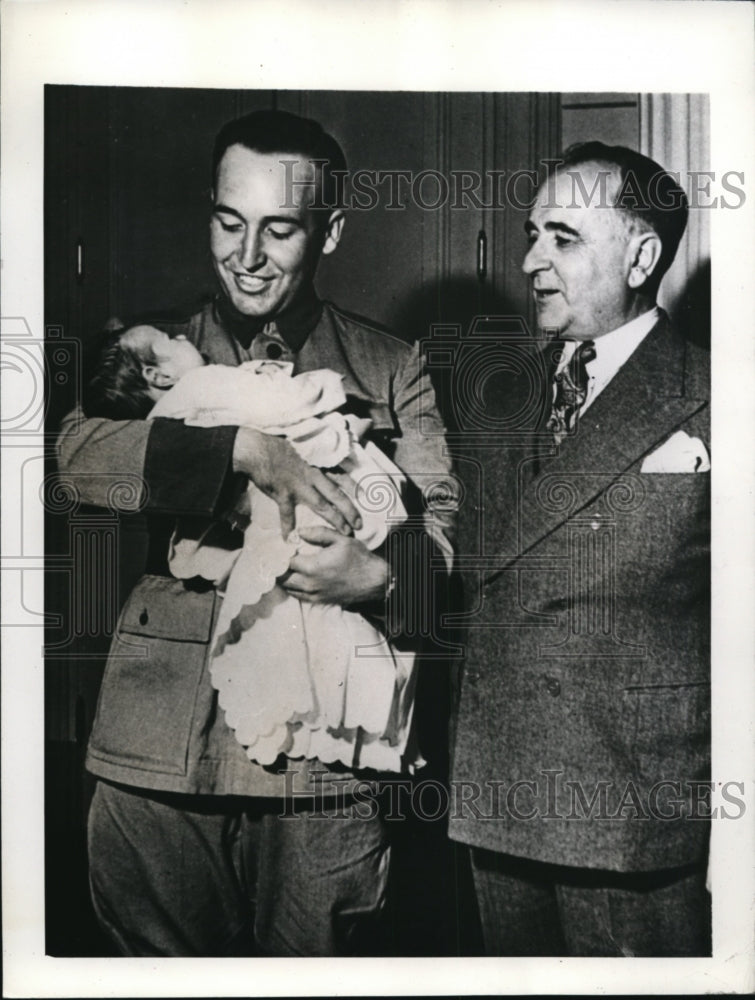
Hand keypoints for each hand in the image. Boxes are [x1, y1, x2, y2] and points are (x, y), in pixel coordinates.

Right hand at [232, 427, 361, 536]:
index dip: (355, 488)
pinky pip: (287, 514)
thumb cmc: (280, 445)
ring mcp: (299, 485)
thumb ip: (318, 454)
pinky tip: (288, 539)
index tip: (366, 498)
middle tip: (359, 524)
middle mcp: (313, 475)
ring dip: (334, 520)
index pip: (343, 476)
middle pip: (337, 495)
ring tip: (344, 532)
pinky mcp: (283, 494)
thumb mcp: (305, 445)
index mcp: (319, 462)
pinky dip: (287, 528)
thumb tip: (332, 457)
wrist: (257, 448)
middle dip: (350, 511)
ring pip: (322, 506)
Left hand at [281, 525, 389, 605]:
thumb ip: (318, 533)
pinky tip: (295, 577)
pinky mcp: (319, 601)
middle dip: (278, 567)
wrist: (374, 581)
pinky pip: (297, 596)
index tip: (279, 547)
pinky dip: (292, 587)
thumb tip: (298, 531)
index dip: (280, 554)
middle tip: (278, 557)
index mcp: (313, 567)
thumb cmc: (359, 558)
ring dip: (284, 578)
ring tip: (285, 567)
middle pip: (282, 578)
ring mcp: (314, 594)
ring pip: (288, 588)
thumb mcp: (341, 539)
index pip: (285, 561)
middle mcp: (310, 583)